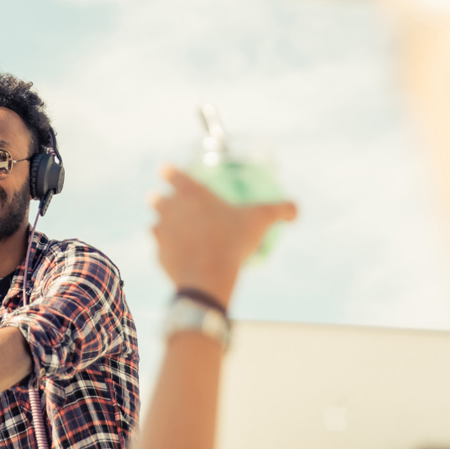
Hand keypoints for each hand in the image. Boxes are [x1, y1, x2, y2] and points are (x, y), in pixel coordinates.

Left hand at [149, 165, 295, 306]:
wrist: (208, 277)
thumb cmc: (233, 241)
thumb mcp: (261, 220)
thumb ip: (280, 210)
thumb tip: (295, 210)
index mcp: (190, 193)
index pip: (170, 173)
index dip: (169, 171)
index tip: (168, 172)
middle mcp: (170, 209)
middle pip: (156, 198)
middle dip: (161, 199)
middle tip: (172, 204)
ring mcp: (161, 232)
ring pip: (154, 224)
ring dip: (162, 225)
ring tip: (174, 231)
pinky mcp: (158, 255)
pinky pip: (160, 250)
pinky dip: (168, 252)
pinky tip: (180, 255)